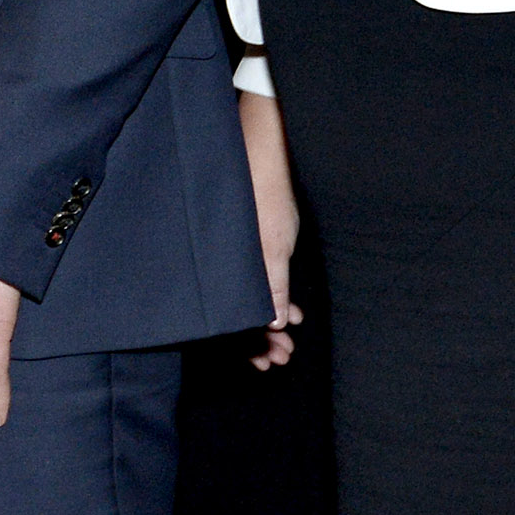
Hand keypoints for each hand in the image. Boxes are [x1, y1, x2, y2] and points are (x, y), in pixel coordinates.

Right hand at [238, 88, 303, 370]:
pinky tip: (288, 312)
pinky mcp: (240, 250)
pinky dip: (267, 300)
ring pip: (243, 304)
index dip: (249, 344)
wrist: (259, 155)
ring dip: (265, 325)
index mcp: (229, 268)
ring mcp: (232, 259)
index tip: (270, 360)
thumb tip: (272, 324)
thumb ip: (272, 285)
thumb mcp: (274, 244)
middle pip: (236, 316)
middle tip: (281, 359)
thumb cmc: (265, 195)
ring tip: (287, 345)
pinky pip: (248, 285)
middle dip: (259, 341)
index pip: (232, 319)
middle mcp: (225, 267)